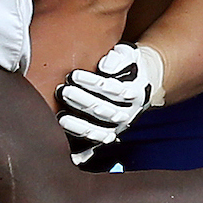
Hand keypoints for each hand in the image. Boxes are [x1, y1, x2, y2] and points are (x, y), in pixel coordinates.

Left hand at [57, 42, 165, 164]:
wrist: (141, 83)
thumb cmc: (128, 66)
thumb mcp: (128, 55)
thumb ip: (118, 58)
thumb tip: (105, 67)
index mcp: (135, 92)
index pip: (112, 88)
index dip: (92, 82)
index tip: (74, 75)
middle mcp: (128, 112)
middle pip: (102, 109)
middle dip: (80, 100)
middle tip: (63, 90)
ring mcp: (119, 126)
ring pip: (97, 129)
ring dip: (77, 124)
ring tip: (60, 116)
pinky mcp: (110, 135)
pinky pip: (94, 143)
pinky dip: (83, 146)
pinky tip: (68, 145)